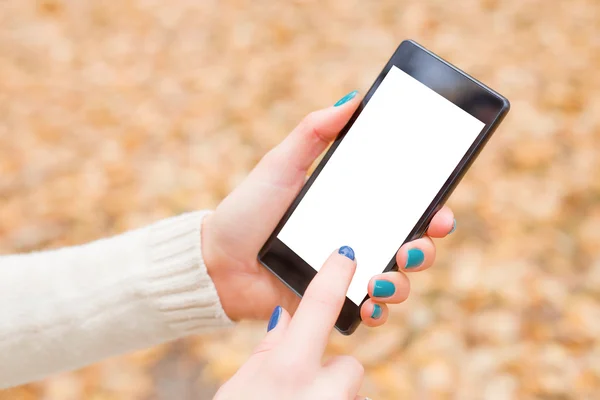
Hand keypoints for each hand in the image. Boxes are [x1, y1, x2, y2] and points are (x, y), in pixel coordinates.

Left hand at [202, 91, 455, 322]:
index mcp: (352, 206)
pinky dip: (377, 311)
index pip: (404, 207)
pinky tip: (369, 305)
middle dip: (425, 249)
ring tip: (380, 279)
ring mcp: (347, 273)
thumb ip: (313, 132)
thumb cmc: (248, 210)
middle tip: (413, 246)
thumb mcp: (280, 164)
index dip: (431, 209)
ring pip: (398, 281)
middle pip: (412, 245)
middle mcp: (356, 239)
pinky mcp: (333, 302)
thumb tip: (353, 99)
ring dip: (403, 283)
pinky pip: (369, 311)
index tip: (440, 210)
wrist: (218, 261)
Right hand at [214, 248, 368, 399]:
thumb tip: (284, 319)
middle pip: (347, 365)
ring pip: (352, 392)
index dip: (335, 275)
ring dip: (332, 396)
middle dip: (330, 370)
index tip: (345, 255)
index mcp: (289, 367)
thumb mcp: (241, 383)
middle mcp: (322, 391)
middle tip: (303, 385)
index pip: (320, 304)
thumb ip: (267, 347)